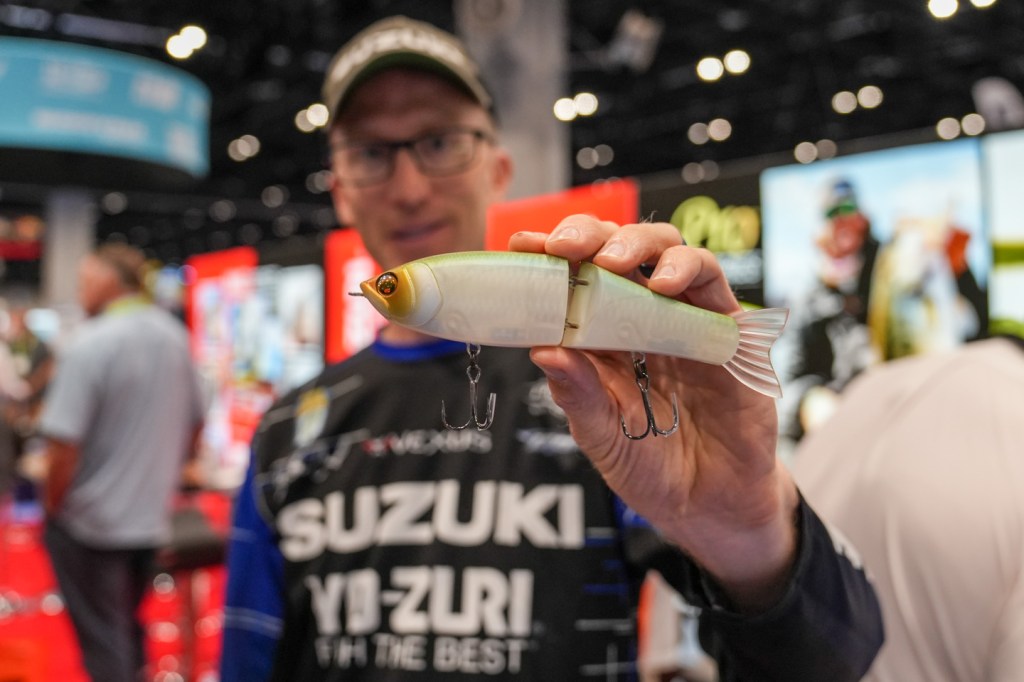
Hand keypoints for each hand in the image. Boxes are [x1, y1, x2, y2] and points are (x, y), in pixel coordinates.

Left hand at [509, 215, 798, 611]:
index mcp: (602, 338)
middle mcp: (643, 319)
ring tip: (611, 263)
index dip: (549, 257)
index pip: (575, 280)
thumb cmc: (651, 468)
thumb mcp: (602, 436)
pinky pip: (713, 283)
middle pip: (618, 251)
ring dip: (636, 244)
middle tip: (562, 247)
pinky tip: (663, 286)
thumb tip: (541, 349)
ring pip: (667, 251)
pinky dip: (687, 271)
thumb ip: (579, 394)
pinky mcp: (729, 331)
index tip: (523, 245)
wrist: (710, 507)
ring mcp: (687, 320)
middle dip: (588, 236)